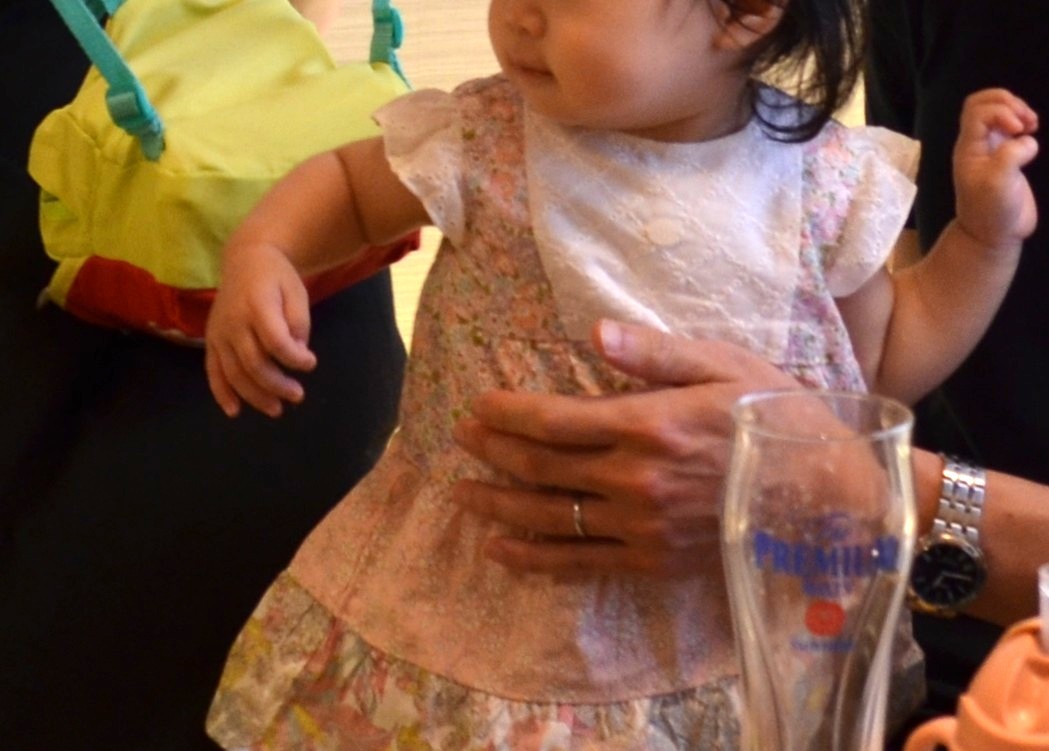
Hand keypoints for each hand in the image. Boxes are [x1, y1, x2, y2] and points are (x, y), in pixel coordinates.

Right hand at [204, 241, 316, 417]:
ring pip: (234, 372)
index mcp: (257, 305)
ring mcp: (219, 332)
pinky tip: (234, 411)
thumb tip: (298, 356)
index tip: (311, 363)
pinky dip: (222, 393)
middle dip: (277, 384)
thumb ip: (298, 324)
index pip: (275, 341)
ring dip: (255, 396)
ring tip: (277, 410)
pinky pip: (213, 370)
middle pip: (253, 362)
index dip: (294, 358)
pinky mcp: (211, 340)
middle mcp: (234, 321)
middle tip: (298, 396)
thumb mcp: (297, 293)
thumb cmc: (277, 278)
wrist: (246, 259)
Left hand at [450, 319, 799, 576]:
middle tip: (459, 438)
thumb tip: (594, 331)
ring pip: (549, 516)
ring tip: (460, 493)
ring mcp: (640, 527)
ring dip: (498, 503)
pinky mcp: (651, 562)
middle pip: (542, 466)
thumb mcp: (722, 366)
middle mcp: (634, 480)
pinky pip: (579, 563)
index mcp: (647, 424)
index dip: (508, 413)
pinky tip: (499, 549)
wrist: (827, 496)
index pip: (555, 419)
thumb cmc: (775, 419)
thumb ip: (654, 353)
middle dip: (493, 450)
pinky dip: (533, 557)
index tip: (478, 405)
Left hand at [953, 88, 1038, 250]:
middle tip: (1024, 122)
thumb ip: (1010, 155)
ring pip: (997, 111)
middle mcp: (976, 144)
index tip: (1017, 131)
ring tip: (1031, 125)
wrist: (994, 234)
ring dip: (1017, 109)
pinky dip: (1023, 121)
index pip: (977, 110)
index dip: (1001, 111)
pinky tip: (1032, 132)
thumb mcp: (999, 183)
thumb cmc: (991, 210)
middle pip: (982, 103)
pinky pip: (1010, 126)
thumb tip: (1026, 140)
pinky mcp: (1005, 156)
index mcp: (968, 148)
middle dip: (1008, 103)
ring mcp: (990, 148)